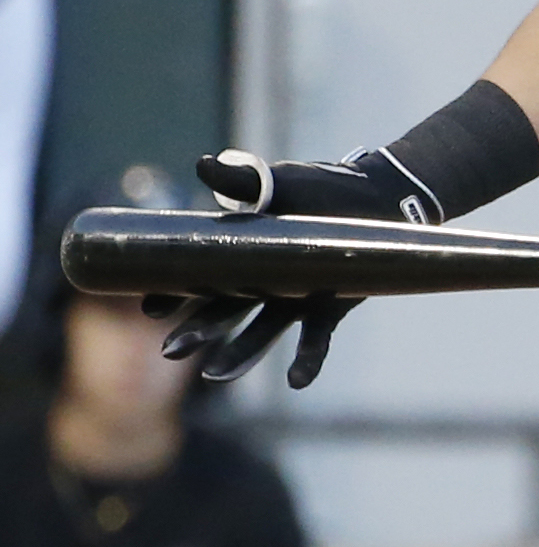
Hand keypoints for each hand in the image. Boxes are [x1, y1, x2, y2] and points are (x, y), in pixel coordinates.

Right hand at [155, 144, 439, 386]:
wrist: (379, 197)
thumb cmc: (322, 188)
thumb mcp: (280, 181)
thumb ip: (241, 180)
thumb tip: (203, 164)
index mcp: (243, 253)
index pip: (199, 277)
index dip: (173, 292)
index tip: (150, 307)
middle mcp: (264, 283)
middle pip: (223, 310)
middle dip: (197, 329)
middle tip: (171, 350)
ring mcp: (295, 299)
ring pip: (261, 332)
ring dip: (240, 354)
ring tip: (216, 375)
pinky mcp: (329, 307)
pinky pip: (315, 339)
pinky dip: (306, 360)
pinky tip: (297, 382)